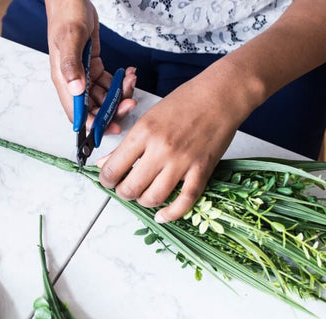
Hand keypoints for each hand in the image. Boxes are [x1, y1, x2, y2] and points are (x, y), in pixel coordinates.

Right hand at [45, 0, 136, 133]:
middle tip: (130, 104)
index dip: (92, 124)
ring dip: (119, 94)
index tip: (110, 128)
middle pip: (92, 108)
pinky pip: (108, 83)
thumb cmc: (66, 16)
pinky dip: (119, 83)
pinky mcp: (93, 67)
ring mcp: (84, 75)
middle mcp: (73, 82)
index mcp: (63, 80)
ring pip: (103, 97)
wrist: (70, 0)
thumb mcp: (70, 38)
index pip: (76, 112)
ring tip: (131, 81)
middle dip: (112, 110)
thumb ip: (72, 64)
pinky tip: (129, 74)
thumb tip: (77, 90)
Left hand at [97, 60, 261, 222]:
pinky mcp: (201, 170)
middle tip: (125, 188)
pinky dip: (171, 213)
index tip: (109, 180)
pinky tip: (162, 215)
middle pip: (130, 188)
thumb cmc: (185, 101)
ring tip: (144, 195)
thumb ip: (126, 144)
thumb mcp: (148, 118)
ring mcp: (182, 162)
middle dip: (123, 193)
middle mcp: (160, 149)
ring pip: (153, 198)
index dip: (106, 180)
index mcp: (143, 133)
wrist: (221, 95)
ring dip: (143, 202)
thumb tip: (104, 164)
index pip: (113, 169)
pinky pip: (185, 201)